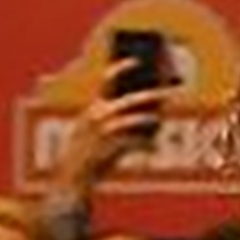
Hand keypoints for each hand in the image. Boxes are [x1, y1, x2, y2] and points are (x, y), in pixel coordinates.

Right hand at [53, 63, 170, 199]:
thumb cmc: (88, 156)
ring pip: (131, 119)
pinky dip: (145, 144)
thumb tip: (149, 117)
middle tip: (167, 91)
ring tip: (159, 118)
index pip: (106, 80)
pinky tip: (154, 146)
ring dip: (149, 118)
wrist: (72, 179)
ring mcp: (102, 132)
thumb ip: (116, 122)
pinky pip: (133, 142)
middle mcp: (96, 116)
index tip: (137, 60)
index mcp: (92, 108)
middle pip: (128, 100)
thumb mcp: (96, 134)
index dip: (121, 68)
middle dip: (149, 95)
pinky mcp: (108, 149)